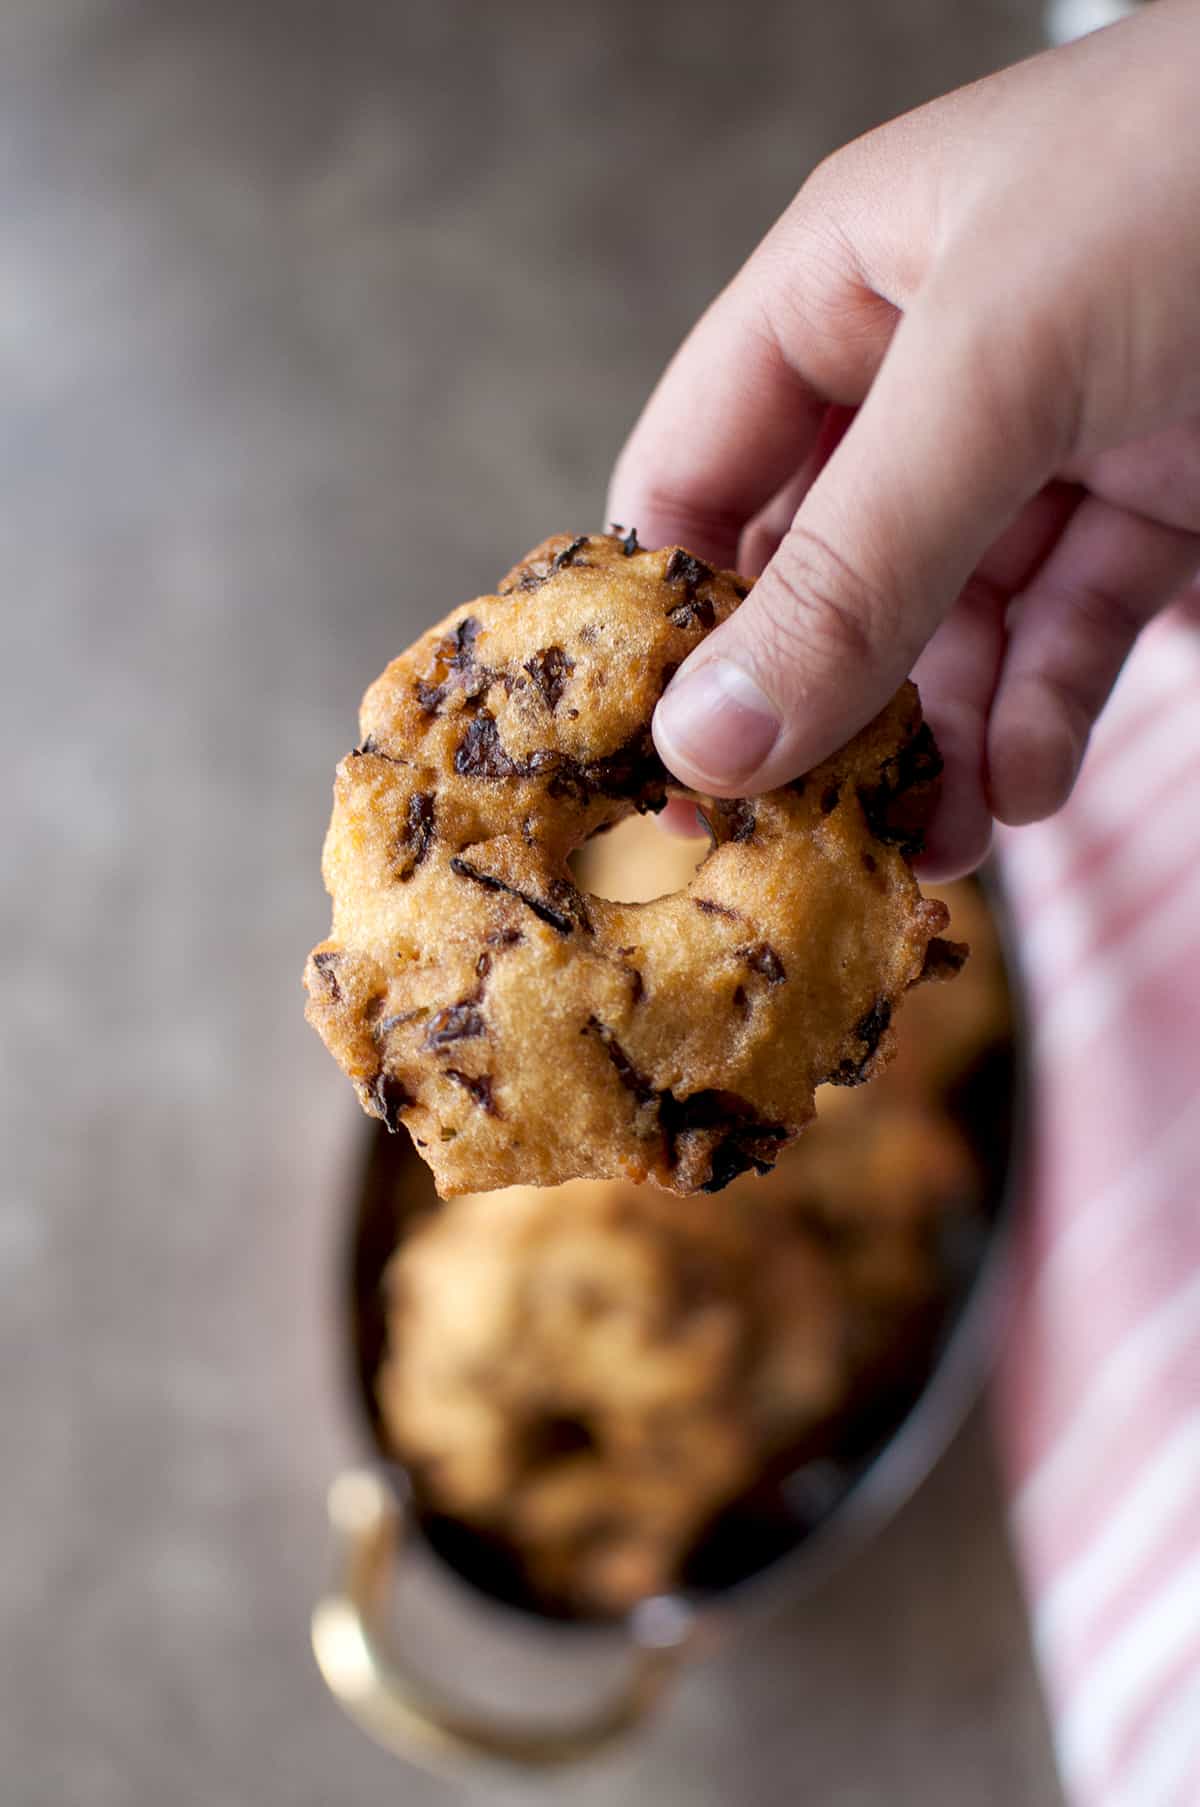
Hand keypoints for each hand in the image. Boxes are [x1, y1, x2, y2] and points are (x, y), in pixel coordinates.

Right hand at [608, 0, 1199, 876]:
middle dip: (816, 708)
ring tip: (928, 844)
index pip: (696, 480)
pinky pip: (1064, 631)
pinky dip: (1040, 718)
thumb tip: (707, 742)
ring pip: (944, 629)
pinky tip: (1024, 782)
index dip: (669, 623)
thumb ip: (855, 565)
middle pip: (819, 578)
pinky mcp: (1153, 500)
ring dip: (931, 743)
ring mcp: (1043, 443)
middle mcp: (926, 375)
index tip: (661, 763)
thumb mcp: (999, 370)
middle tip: (800, 835)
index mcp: (841, 291)